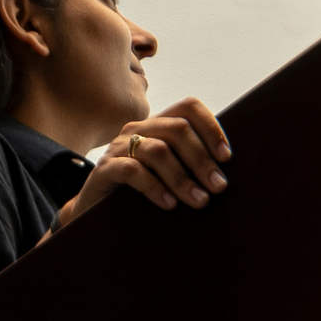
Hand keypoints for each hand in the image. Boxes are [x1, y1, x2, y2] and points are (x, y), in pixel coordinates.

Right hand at [55, 96, 231, 224]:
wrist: (94, 213)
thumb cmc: (139, 194)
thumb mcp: (166, 175)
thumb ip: (188, 166)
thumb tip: (225, 176)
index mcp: (158, 124)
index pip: (188, 108)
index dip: (211, 127)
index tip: (227, 157)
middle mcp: (139, 128)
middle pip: (178, 129)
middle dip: (202, 159)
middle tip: (218, 187)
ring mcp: (119, 147)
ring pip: (158, 150)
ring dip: (183, 177)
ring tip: (199, 201)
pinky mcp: (105, 169)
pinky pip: (133, 171)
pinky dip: (155, 187)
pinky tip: (169, 204)